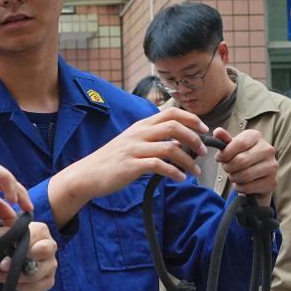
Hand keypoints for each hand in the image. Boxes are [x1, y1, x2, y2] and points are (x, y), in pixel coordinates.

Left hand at [0, 218, 56, 290]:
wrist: (14, 257)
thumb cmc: (9, 241)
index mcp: (41, 230)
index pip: (34, 235)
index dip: (18, 244)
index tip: (2, 250)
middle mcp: (51, 245)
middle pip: (44, 251)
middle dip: (21, 260)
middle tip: (2, 265)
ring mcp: (51, 264)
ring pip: (38, 273)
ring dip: (15, 277)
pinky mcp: (49, 280)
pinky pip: (38, 287)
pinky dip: (22, 288)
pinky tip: (8, 284)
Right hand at [49, 107, 209, 225]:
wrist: (87, 174)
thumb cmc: (111, 161)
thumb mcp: (131, 143)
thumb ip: (152, 139)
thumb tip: (177, 141)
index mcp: (140, 126)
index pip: (171, 112)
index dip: (191, 118)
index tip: (204, 129)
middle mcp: (138, 134)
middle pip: (174, 127)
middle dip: (194, 138)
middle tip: (203, 151)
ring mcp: (134, 149)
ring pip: (170, 148)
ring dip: (188, 160)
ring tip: (195, 171)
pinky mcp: (131, 166)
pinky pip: (159, 166)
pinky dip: (174, 172)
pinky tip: (180, 178)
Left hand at [212, 128, 277, 206]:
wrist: (258, 174)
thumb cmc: (242, 156)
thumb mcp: (232, 146)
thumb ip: (224, 139)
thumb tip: (217, 131)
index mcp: (256, 136)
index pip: (240, 143)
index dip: (226, 153)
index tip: (220, 158)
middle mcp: (268, 149)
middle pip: (241, 161)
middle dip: (228, 167)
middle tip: (227, 168)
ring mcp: (272, 166)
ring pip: (244, 175)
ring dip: (233, 177)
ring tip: (234, 175)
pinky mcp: (272, 181)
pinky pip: (248, 187)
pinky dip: (240, 187)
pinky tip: (241, 183)